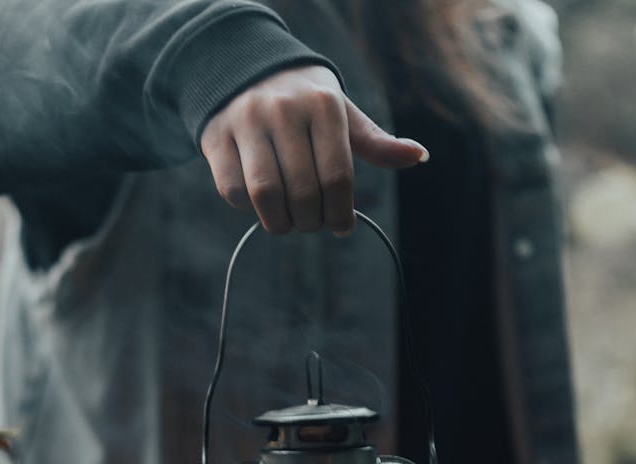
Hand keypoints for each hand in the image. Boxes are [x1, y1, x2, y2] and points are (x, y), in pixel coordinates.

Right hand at [200, 65, 428, 235]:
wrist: (242, 65)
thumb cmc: (304, 101)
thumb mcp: (341, 114)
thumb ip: (375, 142)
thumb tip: (419, 157)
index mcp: (323, 105)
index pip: (338, 177)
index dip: (341, 214)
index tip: (341, 227)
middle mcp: (284, 110)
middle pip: (303, 192)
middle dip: (312, 222)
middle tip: (313, 224)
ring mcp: (246, 121)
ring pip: (265, 195)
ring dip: (281, 223)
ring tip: (289, 223)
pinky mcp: (216, 136)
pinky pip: (233, 191)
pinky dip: (249, 209)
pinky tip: (260, 205)